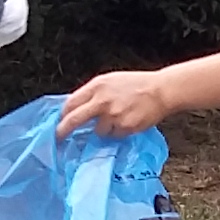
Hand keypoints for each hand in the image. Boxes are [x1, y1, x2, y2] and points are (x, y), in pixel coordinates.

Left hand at [57, 69, 173, 138]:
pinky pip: (113, 136)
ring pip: (97, 131)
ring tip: (116, 119)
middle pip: (74, 119)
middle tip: (58, 138)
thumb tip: (75, 108)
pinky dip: (117, 132)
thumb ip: (92, 93)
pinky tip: (126, 121)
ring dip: (102, 129)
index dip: (63, 115)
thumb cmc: (136, 84)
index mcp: (97, 86)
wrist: (161, 91)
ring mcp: (113, 116)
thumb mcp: (110, 81)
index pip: (70, 103)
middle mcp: (102, 101)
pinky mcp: (124, 127)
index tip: (59, 122)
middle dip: (63, 131)